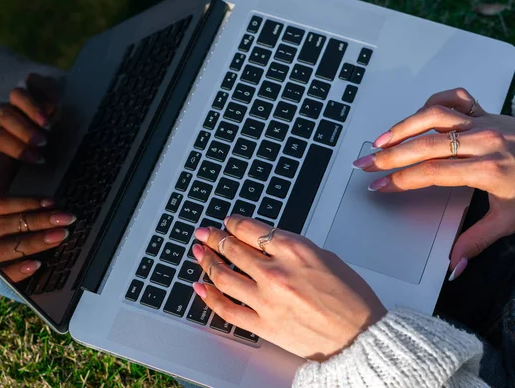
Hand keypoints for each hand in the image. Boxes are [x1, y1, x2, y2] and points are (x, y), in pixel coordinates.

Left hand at [0, 74, 57, 191]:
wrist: (40, 129)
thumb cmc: (29, 155)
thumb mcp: (17, 170)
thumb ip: (9, 184)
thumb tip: (2, 204)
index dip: (15, 147)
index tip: (38, 159)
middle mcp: (3, 115)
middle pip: (3, 114)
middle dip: (23, 129)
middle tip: (43, 141)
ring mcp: (18, 99)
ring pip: (16, 95)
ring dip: (31, 109)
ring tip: (48, 124)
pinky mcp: (34, 85)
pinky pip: (33, 81)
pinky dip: (43, 88)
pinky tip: (55, 102)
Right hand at [0, 196, 75, 281]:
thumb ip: (4, 208)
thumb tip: (45, 204)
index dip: (27, 202)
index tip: (53, 202)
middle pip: (6, 225)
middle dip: (39, 221)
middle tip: (66, 219)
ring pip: (5, 248)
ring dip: (35, 242)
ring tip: (59, 236)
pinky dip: (18, 270)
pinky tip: (37, 265)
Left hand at [192, 216, 386, 360]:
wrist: (360, 336)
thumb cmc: (351, 299)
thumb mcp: (326, 258)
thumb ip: (293, 249)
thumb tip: (270, 244)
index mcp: (294, 250)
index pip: (251, 230)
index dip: (234, 224)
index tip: (228, 223)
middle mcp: (276, 272)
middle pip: (232, 249)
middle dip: (214, 238)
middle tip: (204, 233)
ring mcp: (266, 299)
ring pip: (224, 276)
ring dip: (206, 261)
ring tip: (198, 253)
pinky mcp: (262, 324)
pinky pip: (227, 309)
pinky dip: (209, 297)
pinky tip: (200, 287)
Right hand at [352, 88, 514, 278]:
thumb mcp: (511, 219)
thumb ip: (477, 241)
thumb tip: (454, 265)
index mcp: (486, 169)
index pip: (430, 172)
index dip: (400, 180)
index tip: (380, 185)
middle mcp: (482, 141)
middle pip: (423, 144)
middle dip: (388, 155)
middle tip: (365, 164)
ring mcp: (484, 122)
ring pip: (433, 116)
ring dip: (402, 127)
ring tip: (380, 140)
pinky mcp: (487, 112)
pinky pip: (454, 98)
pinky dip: (432, 102)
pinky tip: (415, 115)